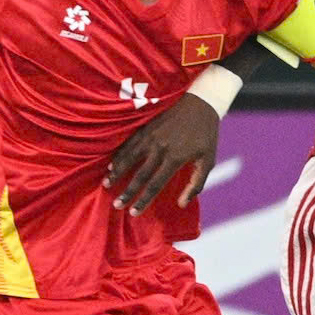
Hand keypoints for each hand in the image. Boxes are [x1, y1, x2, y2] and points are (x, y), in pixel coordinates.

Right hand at [105, 92, 221, 211]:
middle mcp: (160, 148)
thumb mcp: (208, 160)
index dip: (143, 200)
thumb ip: (196, 184)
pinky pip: (128, 142)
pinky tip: (111, 163)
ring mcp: (151, 135)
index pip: (155, 185)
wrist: (201, 102)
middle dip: (126, 192)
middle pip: (139, 175)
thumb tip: (181, 204)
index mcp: (175, 158)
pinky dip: (119, 154)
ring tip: (106, 184)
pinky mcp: (146, 125)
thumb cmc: (206, 135)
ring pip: (129, 157)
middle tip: (116, 205)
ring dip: (117, 172)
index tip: (133, 212)